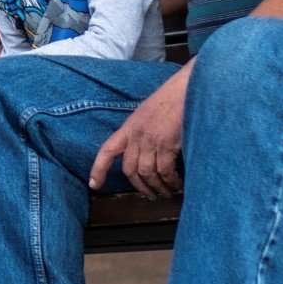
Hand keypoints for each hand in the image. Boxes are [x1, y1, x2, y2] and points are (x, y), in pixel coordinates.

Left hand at [88, 65, 190, 197]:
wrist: (188, 87)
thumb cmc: (173, 98)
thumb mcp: (149, 113)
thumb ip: (143, 131)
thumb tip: (147, 153)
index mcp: (129, 127)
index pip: (107, 150)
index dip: (99, 169)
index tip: (94, 184)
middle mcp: (136, 135)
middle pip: (130, 169)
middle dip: (140, 187)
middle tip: (151, 195)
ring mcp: (150, 139)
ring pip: (147, 173)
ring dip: (158, 188)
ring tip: (168, 193)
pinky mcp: (166, 143)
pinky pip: (165, 171)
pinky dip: (172, 182)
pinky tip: (178, 185)